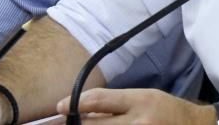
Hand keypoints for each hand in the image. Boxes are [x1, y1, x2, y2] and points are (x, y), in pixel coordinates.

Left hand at [57, 88, 214, 123]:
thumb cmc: (165, 111)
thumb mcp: (143, 97)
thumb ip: (113, 104)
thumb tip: (78, 109)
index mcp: (140, 101)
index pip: (101, 100)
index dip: (75, 103)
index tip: (58, 107)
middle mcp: (139, 122)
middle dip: (73, 124)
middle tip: (53, 123)